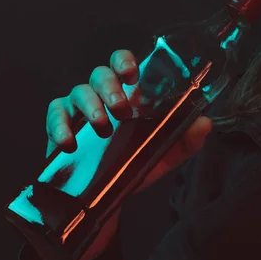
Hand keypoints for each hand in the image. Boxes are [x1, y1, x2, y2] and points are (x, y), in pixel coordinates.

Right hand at [46, 49, 211, 193]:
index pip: (123, 64)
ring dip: (91, 106)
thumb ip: (185, 139)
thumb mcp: (164, 154)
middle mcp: (102, 95)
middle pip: (100, 74)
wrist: (108, 197)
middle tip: (121, 109)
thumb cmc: (135, 165)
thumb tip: (205, 122)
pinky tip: (70, 142)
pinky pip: (55, 114)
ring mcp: (79, 109)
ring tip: (103, 128)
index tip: (132, 74)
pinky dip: (60, 125)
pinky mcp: (59, 125)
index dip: (125, 61)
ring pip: (79, 91)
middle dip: (110, 87)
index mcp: (127, 95)